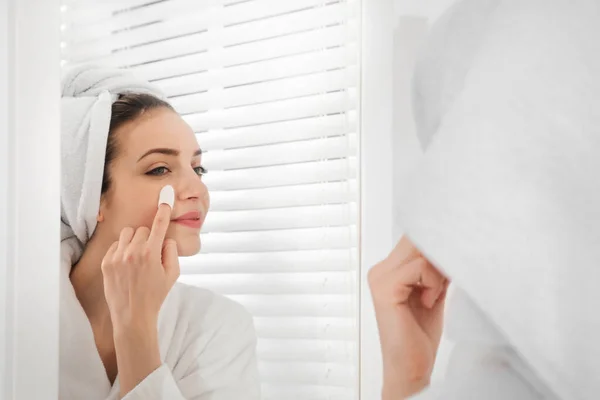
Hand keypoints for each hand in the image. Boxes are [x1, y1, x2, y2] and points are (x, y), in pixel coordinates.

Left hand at [101, 204, 179, 329]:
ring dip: (135, 240)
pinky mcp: (106, 263)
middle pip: (143, 229)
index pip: (159, 225)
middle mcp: (133, 252)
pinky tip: (126, 265)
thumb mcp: (173, 274)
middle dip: (149, 237)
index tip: (165, 198)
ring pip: (128, 234)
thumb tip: (165, 238)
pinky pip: (116, 245)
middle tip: (151, 254)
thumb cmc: (156, 295)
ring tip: (137, 258)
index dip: (163, 210)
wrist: (133, 316)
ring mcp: (117, 257)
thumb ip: (171, 251)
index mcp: (152, 254)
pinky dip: (123, 250)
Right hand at [368, 236, 448, 398]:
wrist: (411, 367)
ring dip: (437, 272)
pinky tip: (429, 301)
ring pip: (420, 250)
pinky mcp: (386, 287)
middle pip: (416, 239)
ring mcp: (379, 277)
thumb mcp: (433, 291)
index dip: (436, 245)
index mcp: (387, 269)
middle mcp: (380, 269)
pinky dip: (433, 282)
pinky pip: (420, 267)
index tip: (448, 266)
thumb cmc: (420, 335)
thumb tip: (452, 243)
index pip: (414, 238)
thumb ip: (436, 267)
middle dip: (438, 256)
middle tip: (444, 282)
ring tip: (433, 296)